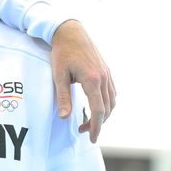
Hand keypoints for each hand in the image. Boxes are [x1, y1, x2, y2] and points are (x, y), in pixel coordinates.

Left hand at [51, 20, 115, 143]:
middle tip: (83, 131)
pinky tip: (97, 107)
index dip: (96, 127)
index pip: (98, 110)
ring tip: (88, 121)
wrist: (70, 32)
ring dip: (103, 114)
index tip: (92, 139)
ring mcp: (107, 74)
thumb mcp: (58, 75)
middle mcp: (103, 78)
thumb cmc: (62, 53)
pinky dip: (107, 103)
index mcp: (92, 80)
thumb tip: (65, 117)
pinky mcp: (106, 71)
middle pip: (107, 108)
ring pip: (112, 101)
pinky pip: (112, 92)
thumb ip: (63, 97)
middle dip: (98, 123)